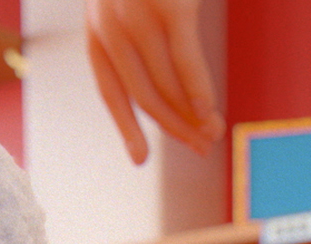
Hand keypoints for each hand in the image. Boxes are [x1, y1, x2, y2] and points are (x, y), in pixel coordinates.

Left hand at [86, 0, 224, 164]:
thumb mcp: (131, 2)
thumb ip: (138, 33)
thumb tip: (161, 79)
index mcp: (98, 31)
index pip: (111, 92)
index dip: (126, 128)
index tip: (140, 160)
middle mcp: (112, 28)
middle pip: (143, 95)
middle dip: (174, 127)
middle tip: (201, 148)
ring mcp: (139, 18)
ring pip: (165, 84)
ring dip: (192, 117)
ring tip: (213, 135)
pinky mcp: (172, 8)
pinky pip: (185, 61)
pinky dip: (197, 90)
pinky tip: (208, 112)